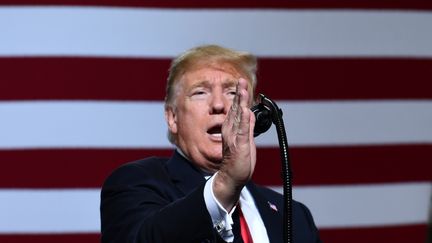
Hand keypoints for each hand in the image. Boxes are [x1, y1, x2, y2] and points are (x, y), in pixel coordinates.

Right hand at [213, 78, 255, 210]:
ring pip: (238, 116)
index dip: (240, 96)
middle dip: (239, 94)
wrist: (231, 178)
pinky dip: (244, 120)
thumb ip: (247, 126)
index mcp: (233, 129)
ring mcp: (235, 136)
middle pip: (236, 108)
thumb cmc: (238, 161)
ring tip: (242, 89)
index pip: (236, 109)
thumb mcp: (246, 140)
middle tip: (240, 80)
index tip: (242, 84)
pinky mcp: (239, 144)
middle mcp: (231, 130)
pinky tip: (245, 110)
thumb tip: (249, 112)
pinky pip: (242, 130)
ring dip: (240, 102)